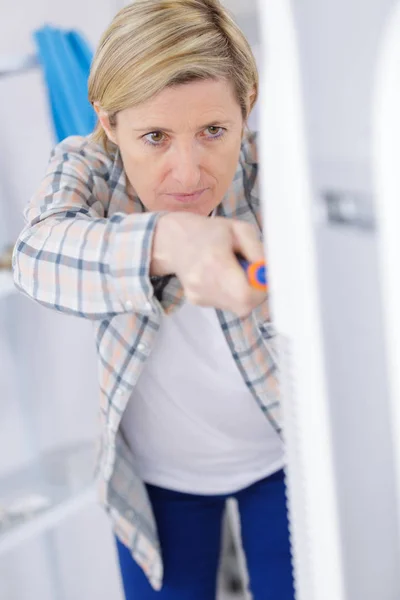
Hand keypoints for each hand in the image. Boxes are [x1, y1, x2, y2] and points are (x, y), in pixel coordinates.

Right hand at [151, 212, 265, 316]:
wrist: (174, 241)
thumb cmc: (209, 232)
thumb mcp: (238, 229)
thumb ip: (257, 250)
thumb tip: (269, 271)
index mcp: (215, 261)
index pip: (245, 294)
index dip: (261, 290)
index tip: (262, 277)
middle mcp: (204, 282)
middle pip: (243, 305)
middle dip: (255, 293)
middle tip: (251, 274)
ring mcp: (198, 295)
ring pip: (236, 307)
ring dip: (242, 292)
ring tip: (231, 271)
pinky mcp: (197, 301)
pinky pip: (225, 304)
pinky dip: (230, 293)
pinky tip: (220, 276)